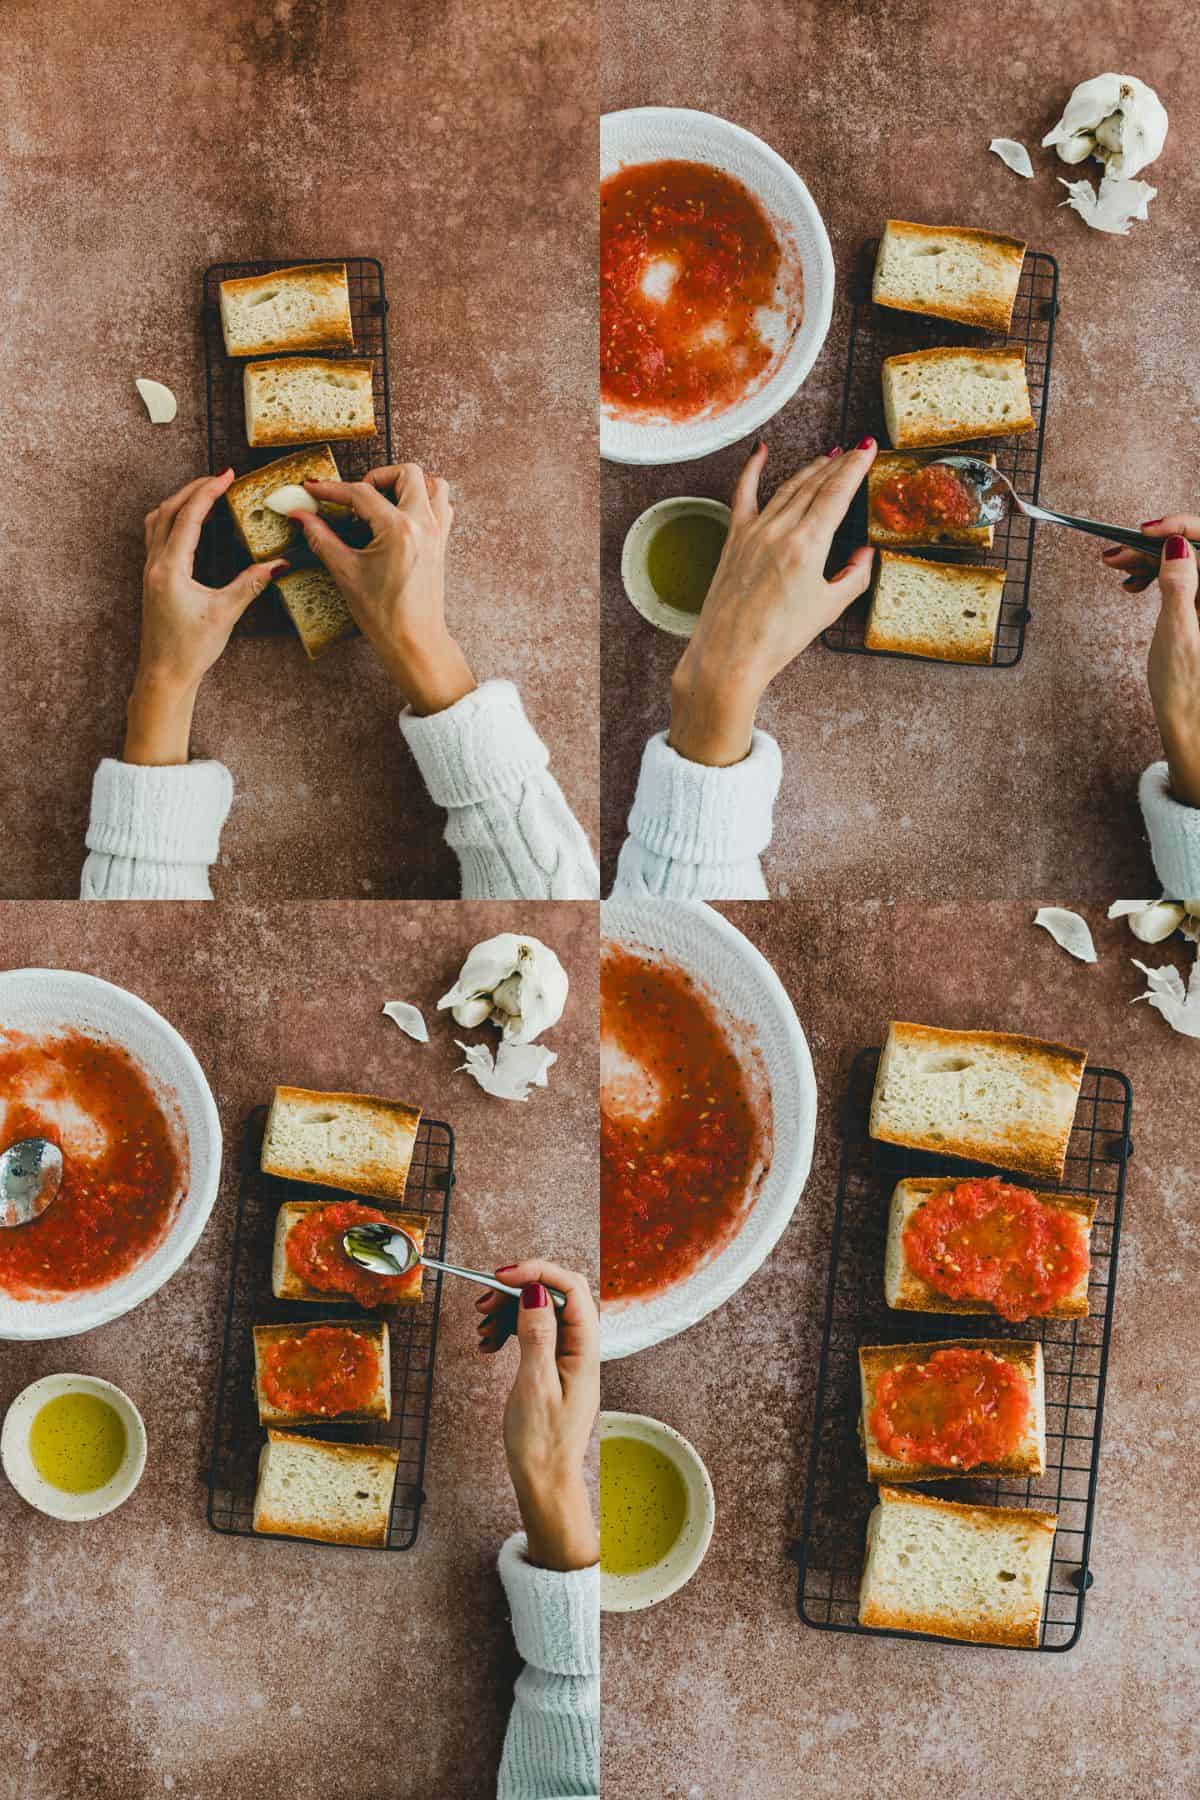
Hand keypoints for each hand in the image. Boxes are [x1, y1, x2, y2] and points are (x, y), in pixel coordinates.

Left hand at [126, 470, 286, 765]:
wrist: (164, 675)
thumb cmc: (190, 649)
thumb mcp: (226, 614)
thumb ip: (251, 584)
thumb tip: (279, 564)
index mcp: (170, 569)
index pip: (189, 518)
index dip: (208, 492)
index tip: (226, 476)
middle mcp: (155, 565)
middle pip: (168, 510)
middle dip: (193, 489)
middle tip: (218, 478)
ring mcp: (150, 571)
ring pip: (157, 520)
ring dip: (178, 501)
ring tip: (202, 492)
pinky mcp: (152, 579)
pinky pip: (156, 535)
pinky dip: (171, 518)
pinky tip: (187, 522)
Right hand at [290, 462, 475, 714]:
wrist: (414, 641)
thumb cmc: (383, 614)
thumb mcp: (345, 573)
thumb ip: (321, 538)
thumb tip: (300, 516)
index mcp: (398, 529)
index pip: (361, 493)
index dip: (332, 490)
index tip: (313, 490)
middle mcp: (423, 524)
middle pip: (406, 473)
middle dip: (377, 477)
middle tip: (356, 499)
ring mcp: (437, 532)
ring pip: (433, 484)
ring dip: (407, 484)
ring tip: (383, 502)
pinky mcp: (442, 543)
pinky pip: (442, 506)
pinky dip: (424, 501)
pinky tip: (400, 518)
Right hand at [477, 1261, 598, 1571]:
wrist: (544, 1480)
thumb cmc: (542, 1442)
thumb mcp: (534, 1384)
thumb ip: (537, 1334)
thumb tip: (535, 1291)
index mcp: (585, 1348)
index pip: (571, 1287)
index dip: (537, 1271)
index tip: (502, 1275)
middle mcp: (581, 1345)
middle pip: (553, 1294)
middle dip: (517, 1291)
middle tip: (483, 1304)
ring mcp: (568, 1354)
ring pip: (539, 1310)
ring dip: (508, 1312)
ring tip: (482, 1331)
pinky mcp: (553, 1363)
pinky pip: (533, 1331)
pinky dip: (509, 1331)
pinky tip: (488, 1345)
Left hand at [668, 439, 877, 765]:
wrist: (730, 655)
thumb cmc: (778, 638)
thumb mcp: (828, 608)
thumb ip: (853, 576)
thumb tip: (866, 554)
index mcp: (808, 545)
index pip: (837, 493)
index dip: (855, 467)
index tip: (867, 449)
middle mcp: (780, 530)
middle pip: (815, 485)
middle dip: (838, 463)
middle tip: (854, 450)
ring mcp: (754, 531)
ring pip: (787, 487)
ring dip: (810, 469)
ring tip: (827, 457)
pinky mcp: (734, 539)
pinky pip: (744, 494)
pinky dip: (752, 469)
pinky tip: (760, 451)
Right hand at [1102, 518, 1199, 807]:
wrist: (1193, 727)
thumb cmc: (1187, 690)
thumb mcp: (1177, 633)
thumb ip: (1179, 584)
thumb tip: (1177, 544)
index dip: (1178, 528)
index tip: (1144, 531)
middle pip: (1195, 552)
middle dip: (1156, 547)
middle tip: (1116, 555)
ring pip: (1186, 565)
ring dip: (1152, 562)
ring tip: (1120, 573)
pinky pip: (1185, 582)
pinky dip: (1159, 579)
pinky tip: (1137, 587)